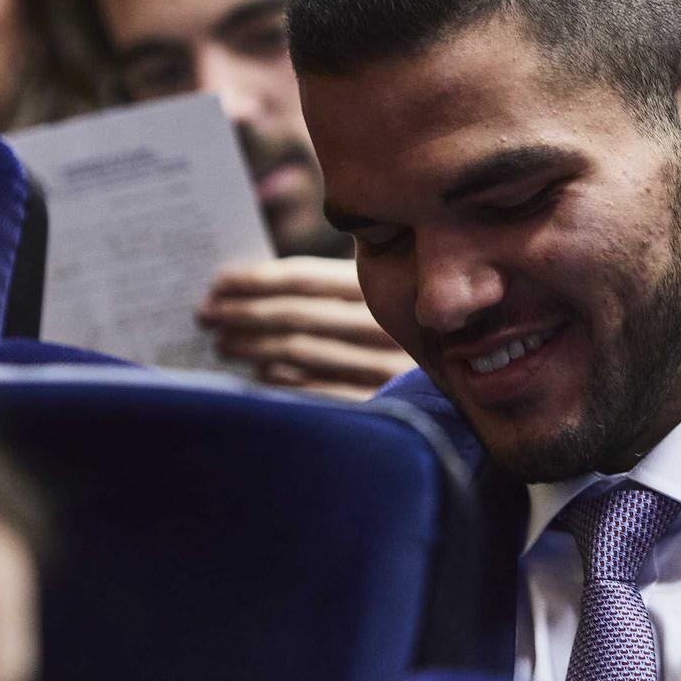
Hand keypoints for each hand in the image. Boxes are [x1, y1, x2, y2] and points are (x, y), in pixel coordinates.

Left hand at [197, 256, 415, 400]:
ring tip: (223, 343)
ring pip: (300, 353)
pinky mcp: (382, 402)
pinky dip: (283, 382)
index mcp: (383, 284)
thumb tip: (253, 282)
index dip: (255, 279)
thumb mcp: (388, 290)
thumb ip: (334, 284)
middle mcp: (385, 325)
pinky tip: (261, 376)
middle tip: (206, 314)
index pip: (305, 278)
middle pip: (296, 316)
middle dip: (242, 312)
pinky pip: (318, 391)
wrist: (474, 380)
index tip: (217, 282)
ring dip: (253, 348)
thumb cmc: (413, 321)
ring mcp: (384, 367)